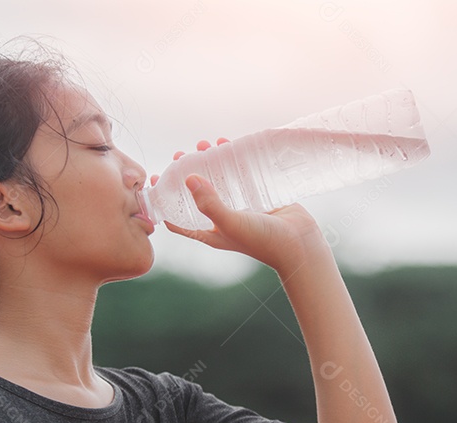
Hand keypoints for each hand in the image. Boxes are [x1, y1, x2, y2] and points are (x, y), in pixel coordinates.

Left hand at [162, 139, 329, 274]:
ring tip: (203, 145)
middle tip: (181, 155)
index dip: (164, 202)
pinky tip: (227, 144)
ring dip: (209, 162)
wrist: (300, 244)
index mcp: (210, 232)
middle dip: (187, 174)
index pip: (178, 219)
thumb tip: (188, 178)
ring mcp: (240, 206)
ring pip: (218, 180)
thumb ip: (209, 203)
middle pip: (197, 194)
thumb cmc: (263, 241)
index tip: (156, 180)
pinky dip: (232, 159)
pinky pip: (240, 173)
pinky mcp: (257, 195)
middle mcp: (222, 218)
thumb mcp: (230, 223)